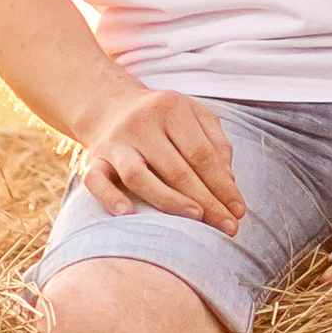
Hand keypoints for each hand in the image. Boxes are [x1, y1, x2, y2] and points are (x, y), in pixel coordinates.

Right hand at [78, 82, 246, 231]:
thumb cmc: (163, 117)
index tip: (238, 210)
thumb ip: (215, 143)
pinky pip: (96, 180)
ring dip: (169, 201)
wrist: (109, 105)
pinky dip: (110, 198)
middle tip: (227, 227)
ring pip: (139, 176)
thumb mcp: (195, 115)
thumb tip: (228, 180)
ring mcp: (115, 143)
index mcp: (171, 109)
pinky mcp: (92, 159)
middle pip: (176, 169)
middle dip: (206, 201)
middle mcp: (140, 124)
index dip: (222, 185)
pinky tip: (128, 214)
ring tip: (196, 219)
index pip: (202, 154)